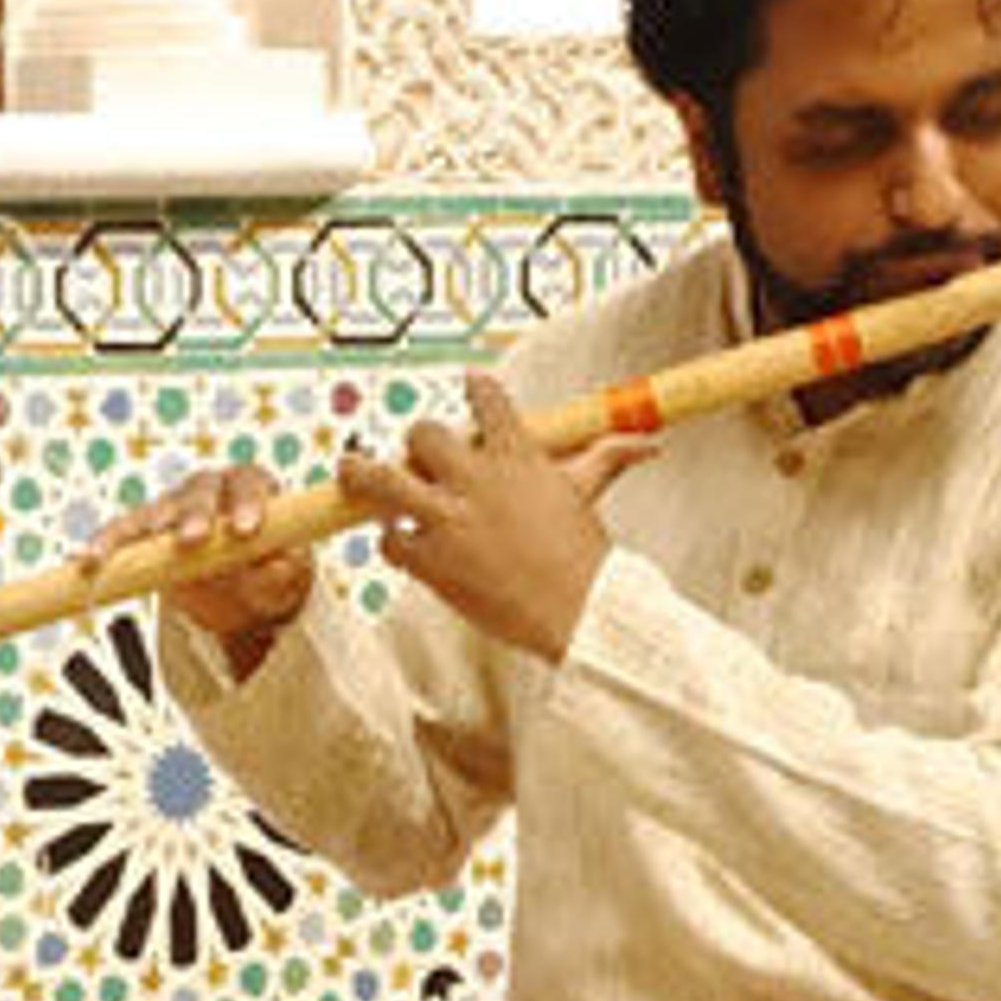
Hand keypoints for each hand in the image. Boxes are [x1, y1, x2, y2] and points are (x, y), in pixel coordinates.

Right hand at [83, 461, 313, 649]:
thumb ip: (283, 570)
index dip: (248, 503)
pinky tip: (84, 563)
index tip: (246, 532)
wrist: (246, 583)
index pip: (250, 483)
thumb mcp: (287, 574)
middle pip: (199, 492)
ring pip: (152, 512)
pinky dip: (104, 548)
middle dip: (193, 515)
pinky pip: (122, 535)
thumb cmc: (272, 569)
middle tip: (191, 540)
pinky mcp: (147, 530)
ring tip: (112, 554)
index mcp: (250, 485)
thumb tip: (275, 566)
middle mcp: (208, 488)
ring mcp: (173, 506)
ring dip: (134, 532)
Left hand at [333, 376, 654, 660]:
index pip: (485, 398)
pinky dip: (391, 541)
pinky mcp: (430, 561)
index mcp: (517, 455)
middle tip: (415, 458)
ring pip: (381, 480)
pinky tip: (401, 544)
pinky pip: (389, 540)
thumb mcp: (589, 496)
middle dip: (416, 443)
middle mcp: (476, 480)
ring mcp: (447, 520)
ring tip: (349, 470)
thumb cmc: (585, 555)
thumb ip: (608, 459)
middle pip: (421, 434)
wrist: (577, 613)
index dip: (474, 390)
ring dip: (361, 475)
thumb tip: (651, 447)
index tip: (469, 386)